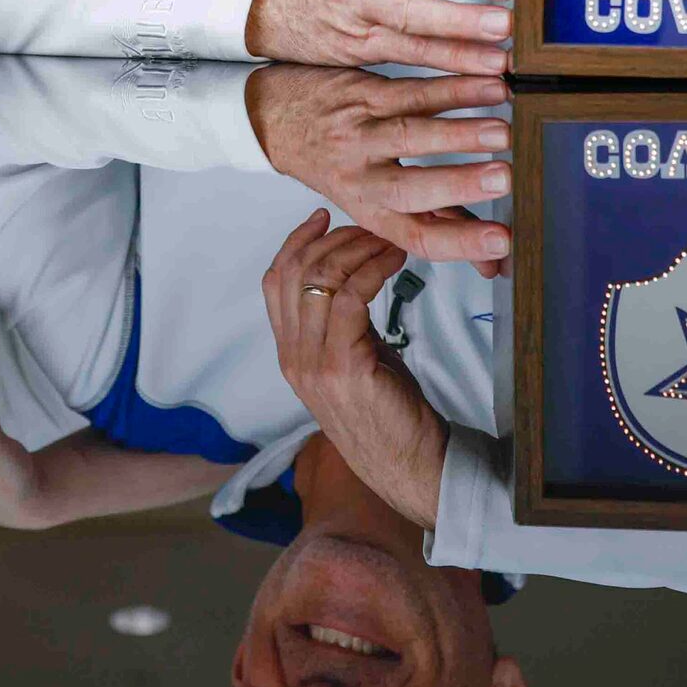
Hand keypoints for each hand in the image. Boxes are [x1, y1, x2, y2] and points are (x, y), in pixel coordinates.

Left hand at [247, 66, 510, 268]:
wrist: (276, 119)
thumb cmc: (338, 164)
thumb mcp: (378, 200)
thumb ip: (441, 223)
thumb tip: (494, 259)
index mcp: (371, 211)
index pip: (416, 236)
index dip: (460, 243)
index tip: (502, 242)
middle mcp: (363, 176)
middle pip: (409, 188)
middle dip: (459, 185)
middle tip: (503, 180)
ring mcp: (361, 133)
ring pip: (410, 135)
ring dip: (459, 133)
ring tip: (502, 132)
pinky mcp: (363, 95)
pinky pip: (411, 92)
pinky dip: (452, 89)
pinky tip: (489, 88)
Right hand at [263, 213, 448, 528]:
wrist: (412, 468)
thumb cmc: (391, 414)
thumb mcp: (354, 360)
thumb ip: (342, 324)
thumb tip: (354, 275)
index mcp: (290, 354)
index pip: (274, 282)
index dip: (294, 243)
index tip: (322, 217)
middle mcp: (293, 357)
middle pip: (292, 272)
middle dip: (331, 238)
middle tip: (369, 226)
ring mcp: (313, 364)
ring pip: (320, 279)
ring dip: (357, 248)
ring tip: (388, 239)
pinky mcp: (344, 367)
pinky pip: (351, 297)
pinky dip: (373, 269)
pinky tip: (395, 261)